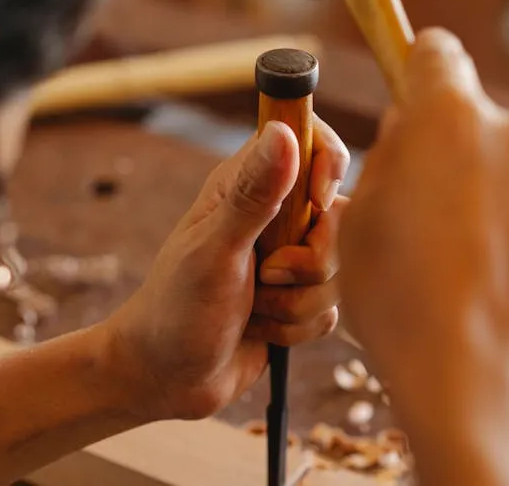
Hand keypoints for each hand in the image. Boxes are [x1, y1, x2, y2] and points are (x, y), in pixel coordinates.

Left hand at [102, 117, 348, 420]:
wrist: (168, 377)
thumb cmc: (177, 308)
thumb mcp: (214, 250)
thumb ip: (253, 194)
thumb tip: (285, 131)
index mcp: (248, 184)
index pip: (311, 141)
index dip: (327, 167)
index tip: (316, 203)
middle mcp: (274, 215)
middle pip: (340, 216)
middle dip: (310, 260)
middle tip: (264, 275)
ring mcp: (290, 258)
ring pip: (338, 269)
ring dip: (297, 302)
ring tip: (253, 308)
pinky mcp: (300, 297)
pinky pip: (332, 307)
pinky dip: (297, 326)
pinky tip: (261, 328)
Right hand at [338, 29, 508, 484]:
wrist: (484, 391)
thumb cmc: (404, 310)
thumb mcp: (356, 227)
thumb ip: (387, 163)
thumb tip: (411, 137)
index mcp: (450, 121)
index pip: (436, 56)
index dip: (420, 76)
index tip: (417, 98)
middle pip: (487, 128)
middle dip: (462, 161)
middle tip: (435, 223)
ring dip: (504, 207)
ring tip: (474, 274)